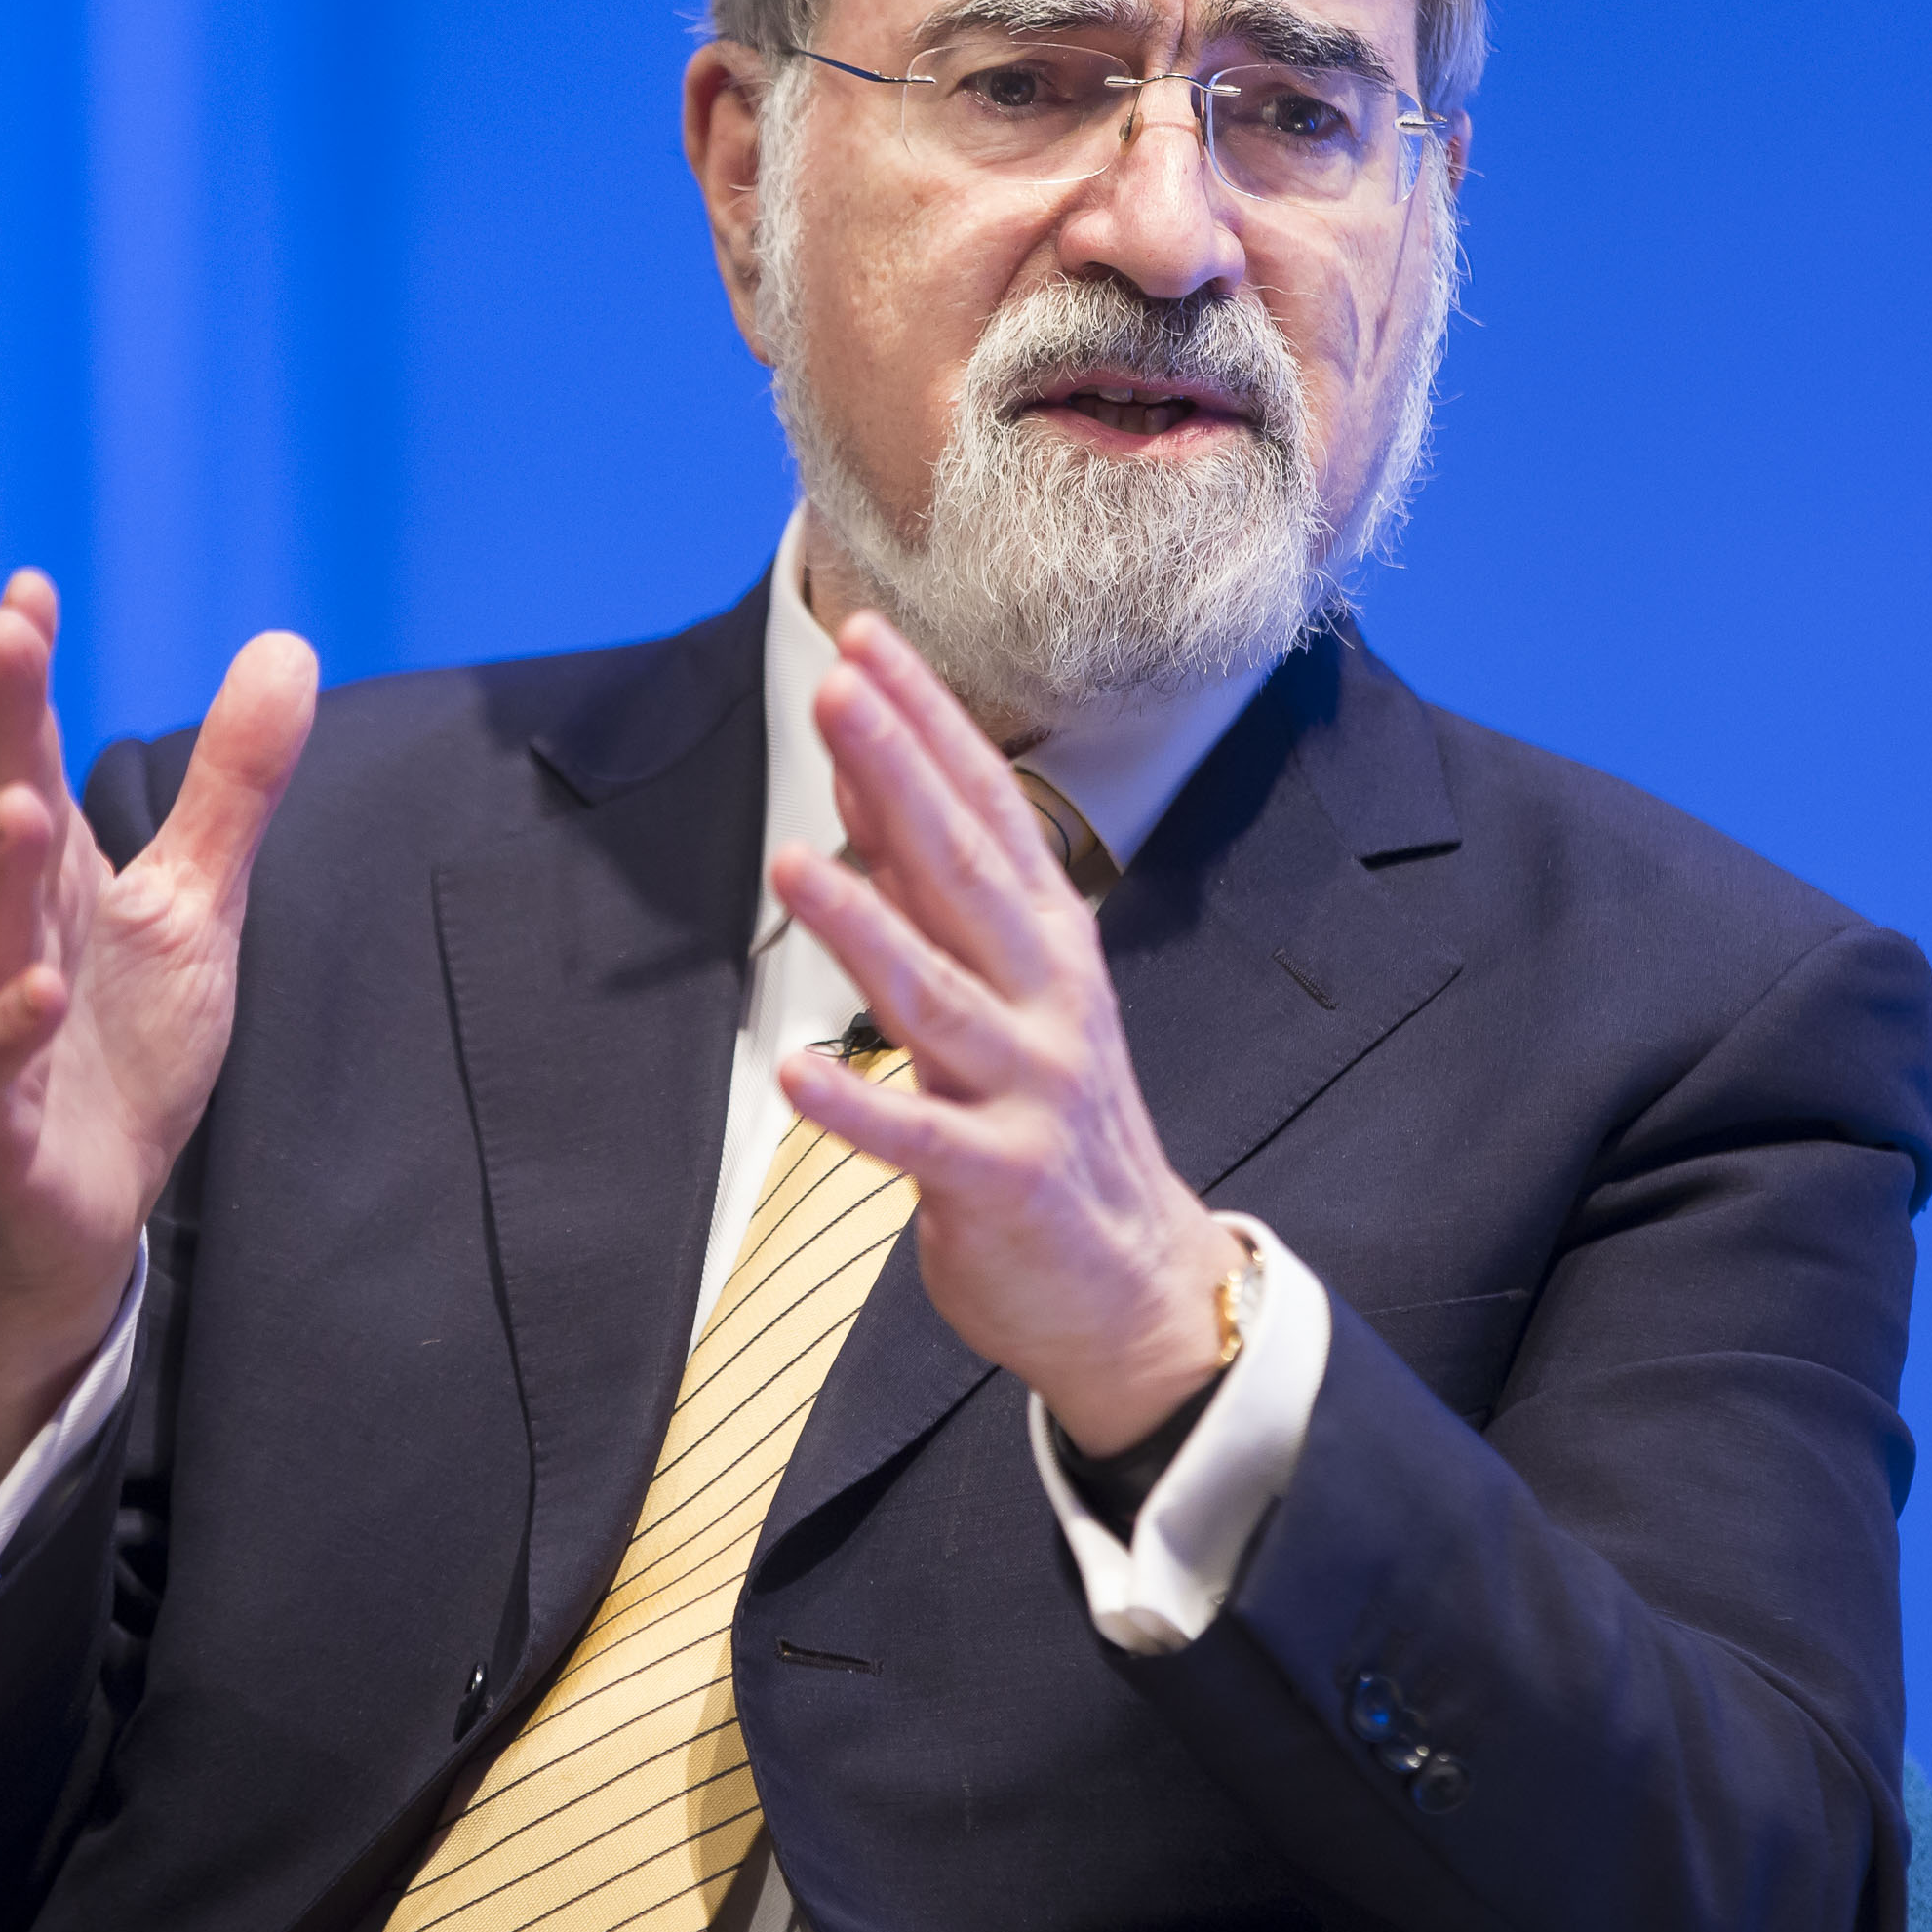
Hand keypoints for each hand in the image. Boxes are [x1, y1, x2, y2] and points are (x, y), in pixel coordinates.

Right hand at [0, 571, 317, 1493]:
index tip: (28, 590)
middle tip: (6, 638)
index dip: (17, 680)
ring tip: (24, 805)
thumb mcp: (192, 906)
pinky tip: (42, 991)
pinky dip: (7, 1030)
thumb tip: (285, 647)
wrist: (69, 1214)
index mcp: (35, 877)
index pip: (16, 757)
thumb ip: (230, 788)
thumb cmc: (115, 1043)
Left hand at [769, 614, 1245, 1456]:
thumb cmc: (1053, 1121)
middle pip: (966, 872)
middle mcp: (1047, 997)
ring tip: (795, 864)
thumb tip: (866, 782)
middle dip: (902, 776)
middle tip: (841, 691)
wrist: (1136, 1285)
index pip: (988, 810)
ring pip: (937, 995)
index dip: (930, 726)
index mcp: (1048, 942)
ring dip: (865, 928)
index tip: (869, 645)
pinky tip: (796, 1076)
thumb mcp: (1007, 988)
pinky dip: (858, 1108)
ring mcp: (1028, 1087)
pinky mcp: (998, 1179)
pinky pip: (917, 1140)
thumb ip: (933, 896)